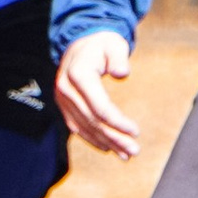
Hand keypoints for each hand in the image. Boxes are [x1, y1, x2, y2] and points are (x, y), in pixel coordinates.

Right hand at [55, 29, 140, 155]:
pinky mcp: (63, 105)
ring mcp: (62, 99)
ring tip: (126, 153)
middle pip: (92, 120)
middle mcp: (66, 89)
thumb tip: (122, 73)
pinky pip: (77, 126)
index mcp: (78, 74)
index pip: (99, 106)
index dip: (117, 122)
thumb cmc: (102, 44)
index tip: (135, 131)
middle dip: (114, 138)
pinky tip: (108, 147)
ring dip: (106, 142)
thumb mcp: (114, 44)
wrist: (81, 44)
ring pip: (84, 127)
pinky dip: (92, 139)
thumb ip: (119, 58)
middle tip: (134, 151)